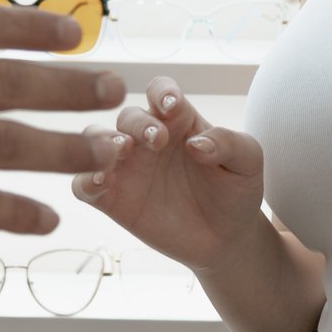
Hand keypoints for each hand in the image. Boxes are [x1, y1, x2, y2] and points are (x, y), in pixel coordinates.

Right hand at [71, 76, 267, 271]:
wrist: (226, 240)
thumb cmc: (235, 192)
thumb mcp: (247, 163)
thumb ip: (230, 143)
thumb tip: (197, 143)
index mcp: (177, 120)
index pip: (160, 92)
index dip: (162, 93)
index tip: (173, 106)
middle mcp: (145, 138)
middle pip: (128, 115)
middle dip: (139, 123)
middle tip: (158, 141)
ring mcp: (126, 168)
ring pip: (95, 140)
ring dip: (101, 141)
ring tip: (120, 152)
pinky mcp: (111, 198)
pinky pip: (83, 184)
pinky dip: (84, 179)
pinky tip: (99, 181)